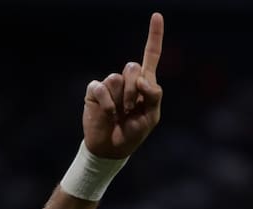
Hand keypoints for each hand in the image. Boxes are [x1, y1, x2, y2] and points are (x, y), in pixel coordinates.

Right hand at [82, 12, 163, 158]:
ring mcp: (110, 85)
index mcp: (144, 84)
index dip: (154, 36)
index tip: (157, 15)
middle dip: (134, 90)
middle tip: (132, 109)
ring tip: (119, 114)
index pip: (151, 56)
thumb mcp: (152, 117)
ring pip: (117, 78)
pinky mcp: (95, 91)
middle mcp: (127, 80)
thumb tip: (142, 80)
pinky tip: (109, 115)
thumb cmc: (133, 133)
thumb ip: (154, 96)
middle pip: (133, 67)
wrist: (112, 148)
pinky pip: (102, 88)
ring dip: (122, 100)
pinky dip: (108, 104)